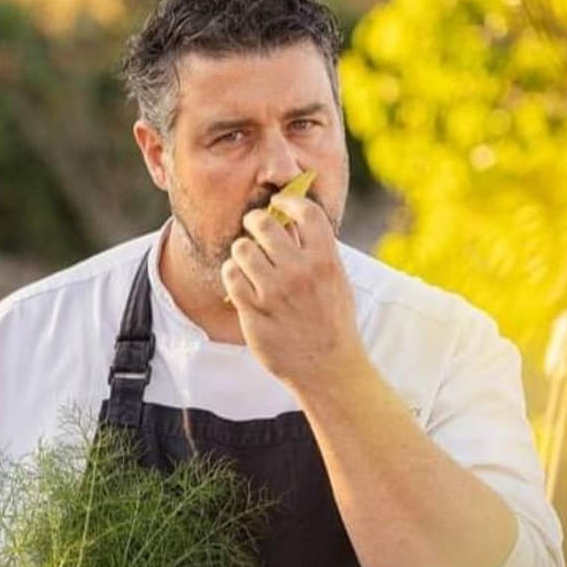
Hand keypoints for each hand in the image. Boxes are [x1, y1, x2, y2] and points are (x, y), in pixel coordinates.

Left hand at [220, 194, 365, 392]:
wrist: (327, 367)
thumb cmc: (332, 321)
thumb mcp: (335, 281)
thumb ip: (315, 251)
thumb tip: (290, 219)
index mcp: (325, 261)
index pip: (306, 212)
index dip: (289, 199)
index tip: (279, 201)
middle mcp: (299, 272)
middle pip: (265, 224)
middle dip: (255, 221)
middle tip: (253, 227)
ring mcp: (274, 292)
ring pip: (242, 248)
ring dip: (242, 250)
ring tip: (248, 259)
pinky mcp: (254, 310)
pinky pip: (231, 275)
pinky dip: (232, 272)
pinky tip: (240, 279)